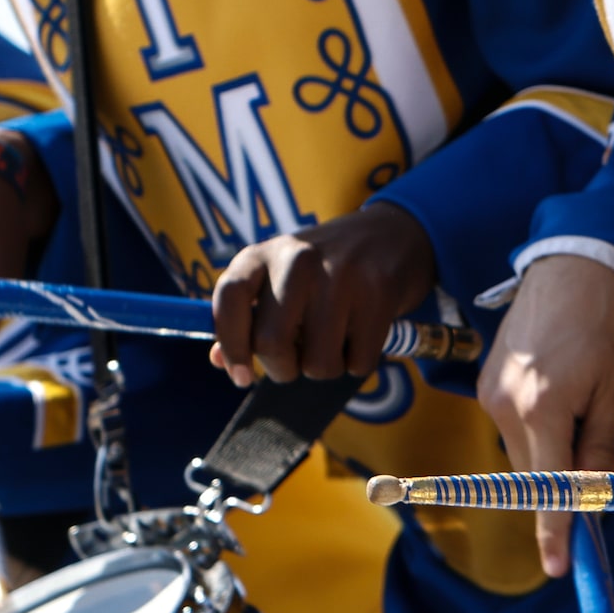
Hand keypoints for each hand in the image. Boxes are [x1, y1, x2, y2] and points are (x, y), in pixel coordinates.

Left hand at [209, 203, 437, 385]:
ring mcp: (342, 273)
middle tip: (295, 362)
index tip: (241, 377)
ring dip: (324, 368)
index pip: (229, 299)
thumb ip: (248, 316)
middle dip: (283, 369)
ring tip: (333, 343)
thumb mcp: (279, 279)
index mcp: (264, 254)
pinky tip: (361, 336)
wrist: (393, 235)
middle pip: (271, 342)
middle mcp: (298, 258)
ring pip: (318, 362)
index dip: (231, 345)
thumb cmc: (323, 270)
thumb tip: (220, 361)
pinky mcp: (380, 292)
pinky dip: (358, 362)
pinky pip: (359, 363)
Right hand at [478, 255, 613, 575]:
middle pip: (533, 471)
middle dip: (563, 476)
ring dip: (551, 445)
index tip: (558, 567)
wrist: (576, 264)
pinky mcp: (487, 380)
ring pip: (523, 448)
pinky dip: (538, 423)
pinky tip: (563, 388)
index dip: (554, 530)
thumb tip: (591, 495)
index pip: (547, 486)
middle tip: (600, 467)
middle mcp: (505, 404)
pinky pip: (513, 422)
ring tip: (585, 397)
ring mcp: (490, 391)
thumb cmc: (606, 322)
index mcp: (542, 407)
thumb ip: (598, 448)